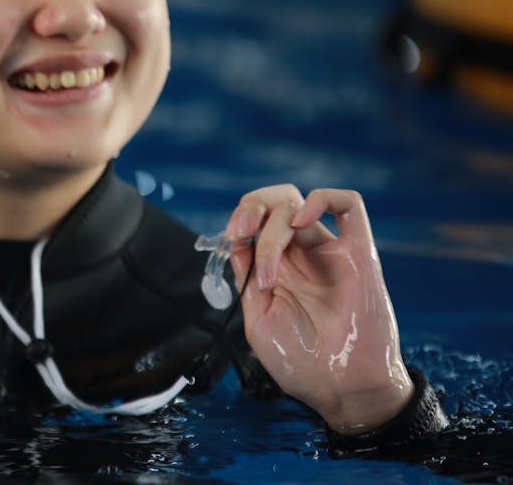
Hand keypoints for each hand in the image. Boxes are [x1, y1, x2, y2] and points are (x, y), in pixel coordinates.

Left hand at [227, 185, 413, 433]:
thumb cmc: (301, 362)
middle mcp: (302, 255)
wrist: (341, 390)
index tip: (229, 238)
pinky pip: (350, 206)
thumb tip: (237, 244)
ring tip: (268, 266)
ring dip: (274, 223)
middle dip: (252, 206)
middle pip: (277, 202)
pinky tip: (302, 220)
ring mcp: (329, 253)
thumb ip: (247, 280)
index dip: (239, 219)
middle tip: (240, 232)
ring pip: (300, 204)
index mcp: (277, 267)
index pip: (257, 220)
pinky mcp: (360, 255)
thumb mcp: (259, 320)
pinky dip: (322, 199)